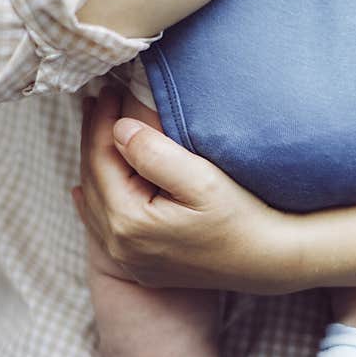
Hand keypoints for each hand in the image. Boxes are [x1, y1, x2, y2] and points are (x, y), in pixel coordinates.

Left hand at [73, 87, 302, 293]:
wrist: (269, 262)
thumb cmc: (241, 218)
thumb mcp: (202, 179)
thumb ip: (155, 153)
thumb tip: (118, 129)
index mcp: (129, 222)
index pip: (100, 159)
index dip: (100, 121)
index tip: (107, 89)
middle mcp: (121, 246)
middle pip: (93, 181)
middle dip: (94, 139)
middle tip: (98, 101)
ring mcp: (129, 261)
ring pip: (96, 204)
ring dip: (94, 166)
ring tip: (97, 132)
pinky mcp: (142, 267)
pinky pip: (104, 229)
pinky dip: (96, 203)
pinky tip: (86, 189)